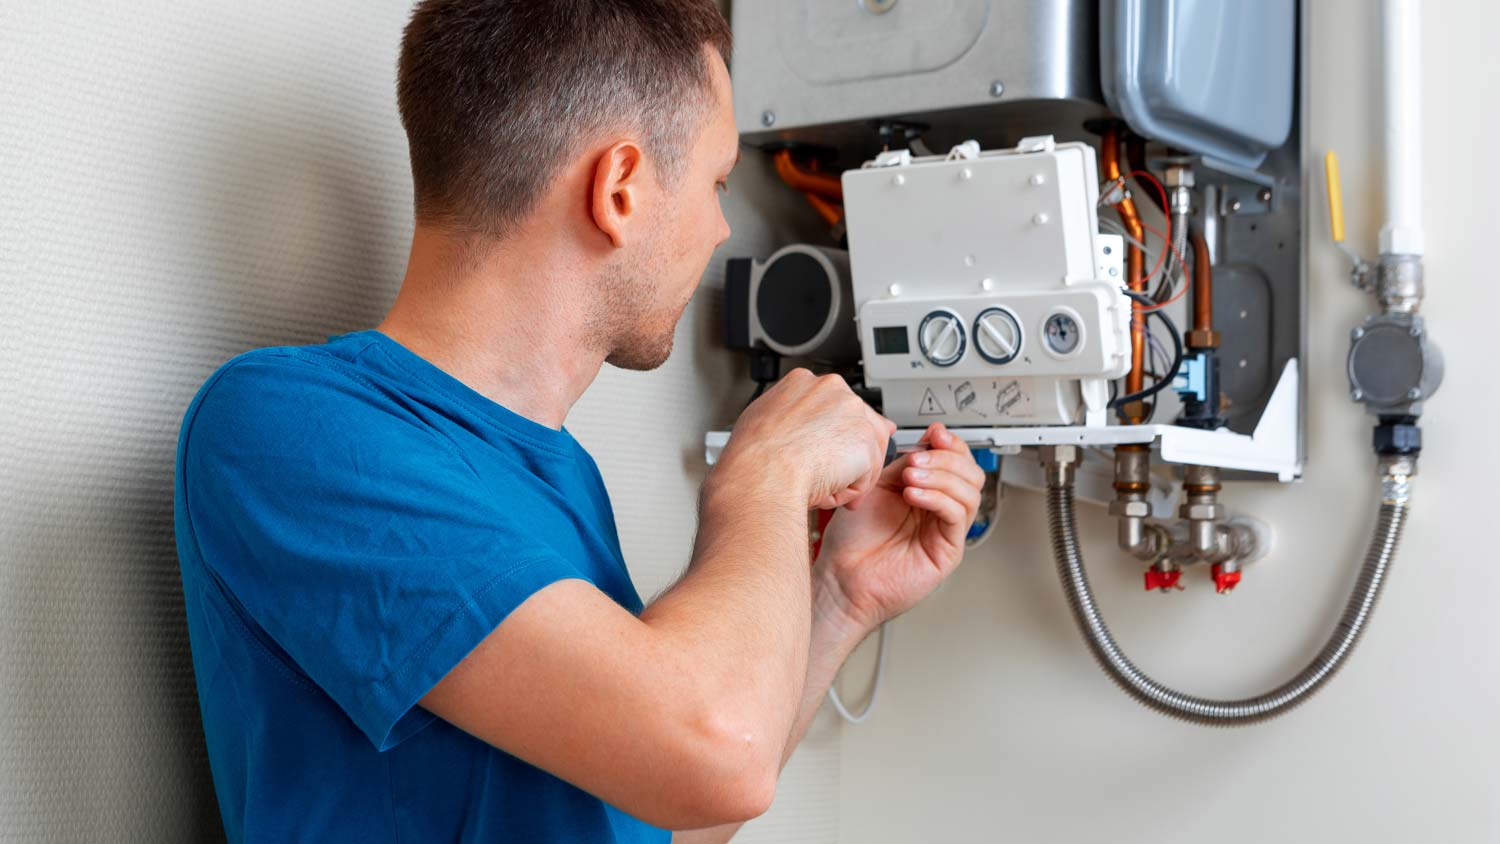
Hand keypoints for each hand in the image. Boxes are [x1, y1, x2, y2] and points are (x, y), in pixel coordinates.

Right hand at [717, 369, 895, 509]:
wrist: (762, 474)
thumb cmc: (753, 455)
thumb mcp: (760, 418)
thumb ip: (788, 413)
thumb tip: (801, 422)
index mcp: (804, 382)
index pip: (833, 404)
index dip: (831, 433)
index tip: (821, 451)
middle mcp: (832, 389)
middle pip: (856, 424)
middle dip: (845, 455)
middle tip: (824, 476)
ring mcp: (852, 411)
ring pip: (864, 451)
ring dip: (845, 475)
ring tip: (818, 486)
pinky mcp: (866, 439)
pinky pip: (867, 473)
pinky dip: (848, 490)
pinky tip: (826, 491)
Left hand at [813, 423, 984, 630]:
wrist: (840, 577)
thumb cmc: (851, 540)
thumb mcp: (876, 486)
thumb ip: (902, 463)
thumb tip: (927, 439)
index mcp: (926, 492)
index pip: (957, 461)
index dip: (951, 444)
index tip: (935, 433)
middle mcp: (939, 511)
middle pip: (971, 474)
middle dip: (948, 458)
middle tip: (918, 457)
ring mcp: (945, 531)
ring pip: (969, 493)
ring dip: (941, 476)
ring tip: (910, 476)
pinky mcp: (947, 551)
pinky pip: (956, 517)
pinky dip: (937, 498)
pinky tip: (913, 494)